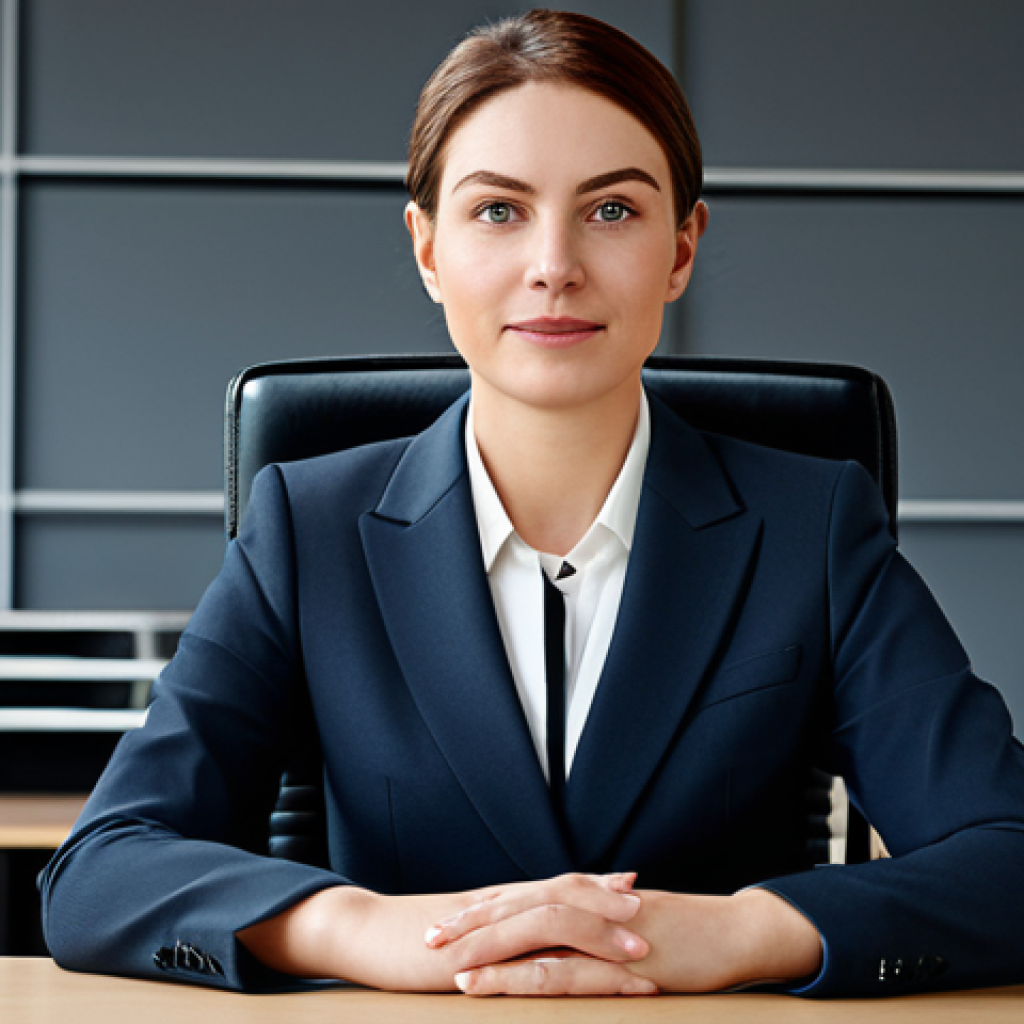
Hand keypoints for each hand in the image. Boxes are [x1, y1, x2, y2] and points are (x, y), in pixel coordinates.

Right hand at [237, 872, 646, 991]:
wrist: (361, 931)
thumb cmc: (402, 936)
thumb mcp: (455, 927)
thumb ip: (490, 926)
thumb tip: (519, 935)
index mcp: (497, 901)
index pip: (555, 886)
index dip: (595, 886)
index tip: (632, 885)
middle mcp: (500, 908)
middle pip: (564, 897)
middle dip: (610, 907)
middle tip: (654, 909)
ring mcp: (489, 931)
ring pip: (555, 925)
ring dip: (601, 938)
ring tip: (641, 951)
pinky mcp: (475, 959)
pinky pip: (527, 962)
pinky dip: (564, 970)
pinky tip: (588, 981)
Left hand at [435, 885, 821, 995]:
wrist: (737, 932)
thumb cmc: (687, 934)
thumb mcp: (632, 927)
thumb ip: (595, 929)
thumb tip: (564, 940)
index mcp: (589, 900)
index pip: (525, 900)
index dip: (484, 911)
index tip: (446, 924)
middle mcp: (589, 908)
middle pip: (518, 907)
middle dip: (471, 922)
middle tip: (428, 937)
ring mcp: (603, 932)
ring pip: (532, 932)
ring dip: (486, 946)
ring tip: (446, 962)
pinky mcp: (620, 962)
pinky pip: (561, 968)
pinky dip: (520, 974)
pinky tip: (491, 984)